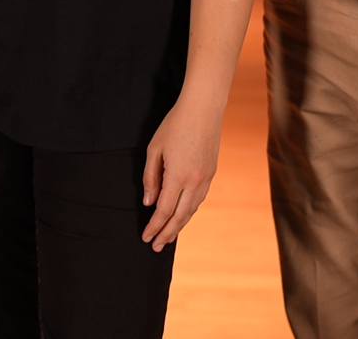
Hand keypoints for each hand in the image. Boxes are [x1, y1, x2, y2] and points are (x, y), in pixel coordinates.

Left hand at [141, 97, 222, 250]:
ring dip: (179, 226)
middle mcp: (195, 182)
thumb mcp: (154, 149)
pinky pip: (198, 200)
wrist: (203, 111)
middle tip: (156, 247)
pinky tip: (182, 216)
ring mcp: (205, 179)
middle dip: (167, 233)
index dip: (154, 226)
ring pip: (191, 210)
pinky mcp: (211, 174)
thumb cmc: (174, 126)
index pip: (164, 210)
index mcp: (178, 176)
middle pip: (179, 217)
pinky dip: (189, 212)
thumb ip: (151, 178)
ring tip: (167, 237)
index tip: (146, 237)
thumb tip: (149, 202)